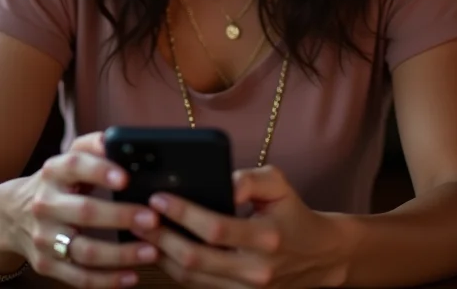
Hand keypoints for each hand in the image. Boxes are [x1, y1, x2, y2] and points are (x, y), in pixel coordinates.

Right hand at [2, 132, 161, 287]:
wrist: (11, 214)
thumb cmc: (57, 182)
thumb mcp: (69, 159)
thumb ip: (94, 147)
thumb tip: (121, 140)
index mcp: (53, 172)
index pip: (74, 165)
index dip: (100, 171)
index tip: (126, 178)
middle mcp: (45, 203)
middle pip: (84, 212)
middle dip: (121, 216)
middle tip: (153, 218)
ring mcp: (44, 237)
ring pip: (84, 250)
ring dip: (121, 254)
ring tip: (152, 250)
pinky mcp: (46, 264)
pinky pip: (79, 277)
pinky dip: (107, 280)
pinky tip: (131, 276)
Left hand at [132, 165, 347, 288]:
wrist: (318, 256)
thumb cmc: (292, 213)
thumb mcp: (279, 185)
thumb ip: (249, 178)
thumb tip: (221, 184)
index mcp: (267, 238)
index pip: (216, 229)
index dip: (184, 214)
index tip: (160, 198)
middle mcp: (255, 270)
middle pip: (196, 258)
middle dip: (161, 236)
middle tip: (138, 216)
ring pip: (191, 278)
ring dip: (161, 254)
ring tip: (140, 230)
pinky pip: (196, 285)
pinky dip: (173, 267)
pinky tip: (158, 248)